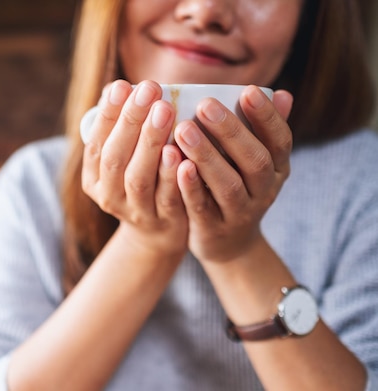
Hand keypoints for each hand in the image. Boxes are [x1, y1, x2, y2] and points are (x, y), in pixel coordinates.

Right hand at [82, 80, 188, 257]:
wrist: (158, 235)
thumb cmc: (143, 181)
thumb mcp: (124, 159)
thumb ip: (121, 129)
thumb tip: (119, 86)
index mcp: (93, 179)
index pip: (96, 143)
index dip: (108, 114)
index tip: (122, 85)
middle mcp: (109, 197)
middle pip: (115, 158)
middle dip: (130, 121)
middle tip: (149, 88)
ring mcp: (136, 212)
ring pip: (138, 178)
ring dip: (150, 143)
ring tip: (164, 110)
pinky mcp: (164, 222)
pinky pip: (168, 198)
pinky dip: (173, 176)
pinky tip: (182, 152)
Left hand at [173, 85, 293, 262]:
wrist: (229, 245)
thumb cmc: (237, 187)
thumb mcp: (255, 162)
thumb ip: (263, 130)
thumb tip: (281, 93)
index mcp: (277, 169)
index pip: (281, 140)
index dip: (267, 117)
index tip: (248, 91)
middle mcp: (264, 191)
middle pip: (255, 160)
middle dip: (231, 131)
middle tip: (205, 104)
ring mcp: (240, 213)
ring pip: (228, 185)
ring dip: (207, 156)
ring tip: (184, 129)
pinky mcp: (213, 229)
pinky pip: (203, 207)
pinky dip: (192, 187)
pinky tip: (178, 165)